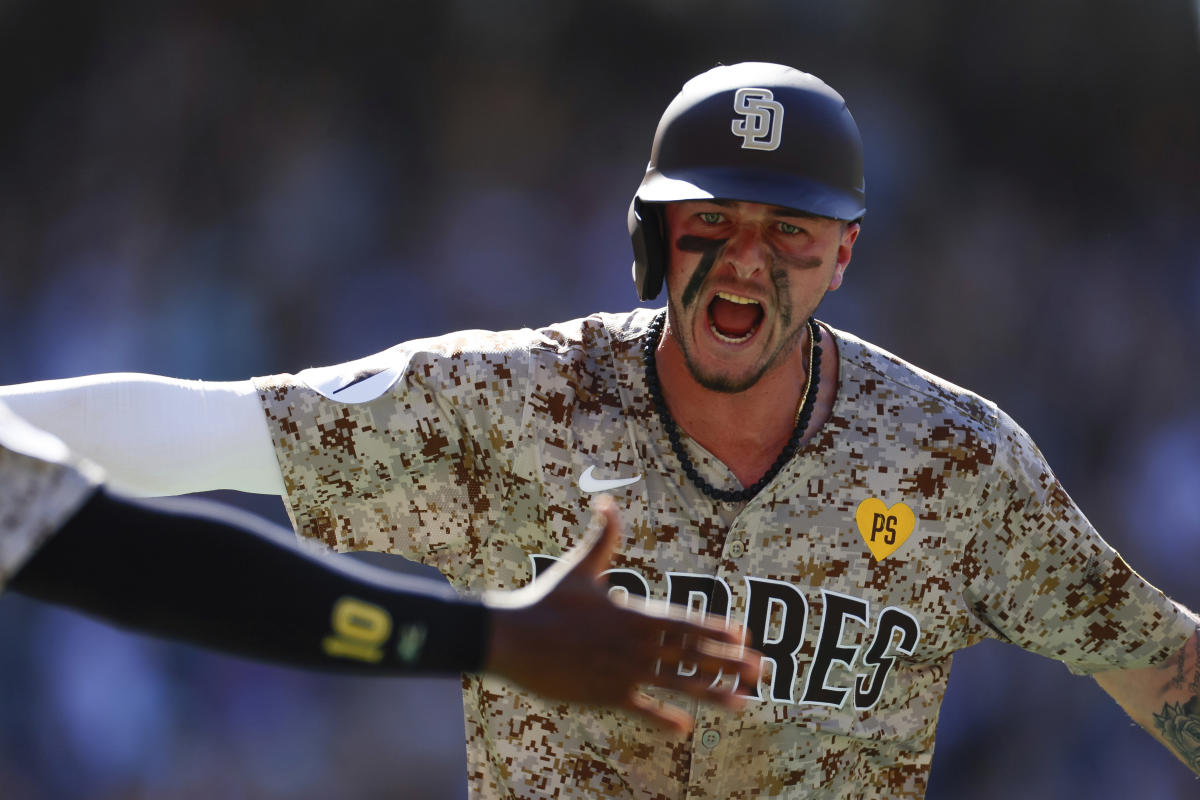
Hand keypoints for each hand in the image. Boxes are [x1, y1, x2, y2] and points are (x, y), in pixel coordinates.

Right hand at [483, 495, 760, 733]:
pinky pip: (642, 710)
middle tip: (764, 670)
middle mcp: (633, 644)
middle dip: (730, 662)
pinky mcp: (603, 695)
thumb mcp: (579, 567)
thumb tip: (608, 498)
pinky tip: (686, 730)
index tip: (744, 637)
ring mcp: (621, 672)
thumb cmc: (545, 601)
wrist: (510, 637)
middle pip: (691, 654)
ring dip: (713, 694)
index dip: (715, 630)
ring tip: (744, 703)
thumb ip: (603, 536)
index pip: (683, 622)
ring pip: (677, 684)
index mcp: (631, 613)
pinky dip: (664, 720)